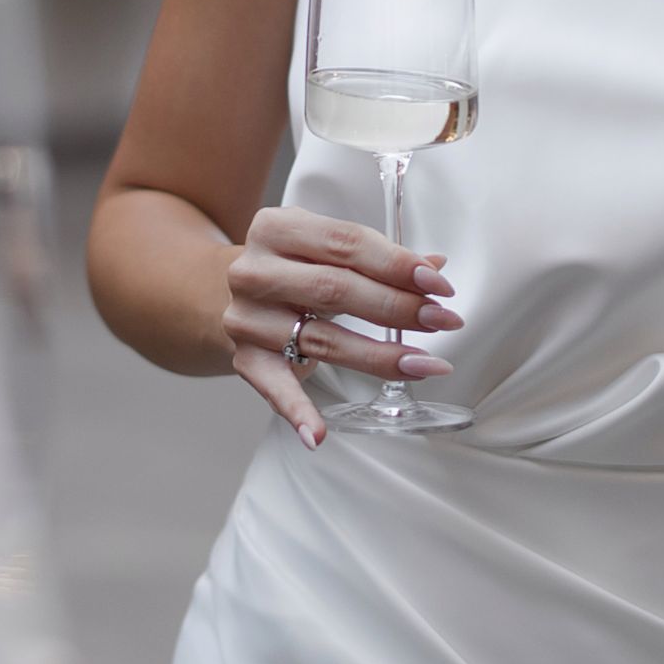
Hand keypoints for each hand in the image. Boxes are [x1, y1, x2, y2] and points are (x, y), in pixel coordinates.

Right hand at [221, 205, 460, 450]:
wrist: (221, 293)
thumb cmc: (291, 268)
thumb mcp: (324, 249)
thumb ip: (377, 256)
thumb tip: (436, 266)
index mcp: (276, 228)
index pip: (346, 243)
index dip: (397, 264)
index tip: (438, 285)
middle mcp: (254, 271)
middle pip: (335, 289)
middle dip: (397, 307)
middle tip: (442, 320)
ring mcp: (247, 318)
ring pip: (322, 339)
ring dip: (378, 357)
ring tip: (423, 365)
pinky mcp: (246, 359)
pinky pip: (275, 388)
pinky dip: (297, 413)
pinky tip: (318, 435)